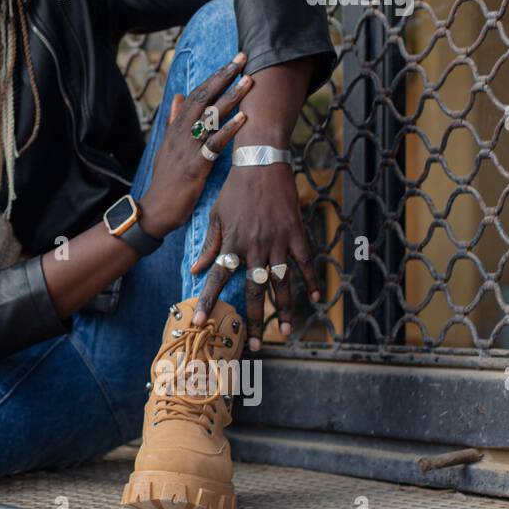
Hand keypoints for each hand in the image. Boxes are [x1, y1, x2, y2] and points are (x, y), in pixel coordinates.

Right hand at [135, 52, 251, 238]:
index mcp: (175, 128)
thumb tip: (178, 96)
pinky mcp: (195, 165)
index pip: (194, 95)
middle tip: (242, 59)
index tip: (231, 62)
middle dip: (223, 77)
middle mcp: (180, 133)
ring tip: (248, 81)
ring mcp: (187, 148)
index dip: (213, 77)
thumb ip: (173, 120)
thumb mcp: (166, 146)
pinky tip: (244, 118)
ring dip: (230, 97)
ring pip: (209, 117)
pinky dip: (229, 130)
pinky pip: (214, 144)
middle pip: (202, 98)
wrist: (155, 209)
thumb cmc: (166, 180)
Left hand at [189, 159, 321, 350]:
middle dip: (254, 319)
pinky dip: (310, 281)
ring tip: (285, 331)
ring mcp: (277, 242)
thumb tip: (195, 268)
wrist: (261, 164)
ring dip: (283, 309)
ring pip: (281, 283)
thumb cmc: (235, 190)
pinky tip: (313, 300)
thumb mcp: (216, 216)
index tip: (201, 321)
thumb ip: (209, 245)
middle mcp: (254, 247)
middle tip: (256, 344)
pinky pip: (305, 263)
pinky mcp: (296, 234)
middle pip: (253, 290)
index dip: (208, 300)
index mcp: (232, 243)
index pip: (216, 278)